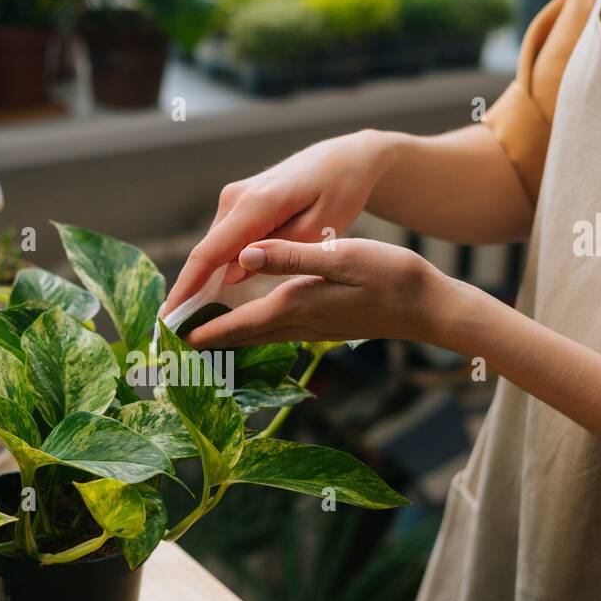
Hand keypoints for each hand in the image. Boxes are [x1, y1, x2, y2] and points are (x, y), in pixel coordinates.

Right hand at [162, 129, 400, 315]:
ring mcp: (233, 199)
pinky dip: (216, 269)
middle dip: (187, 294)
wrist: (342, 159)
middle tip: (176, 336)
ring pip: (213, 250)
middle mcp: (235, 199)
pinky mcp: (237, 205)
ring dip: (200, 284)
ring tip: (190, 324)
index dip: (186, 289)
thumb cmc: (340, 191)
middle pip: (204, 255)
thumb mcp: (321, 226)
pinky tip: (209, 298)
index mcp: (256, 204)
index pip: (209, 253)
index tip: (169, 321)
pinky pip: (222, 242)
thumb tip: (230, 277)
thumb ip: (279, 254)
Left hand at [185, 238, 477, 349]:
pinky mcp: (324, 325)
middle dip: (207, 340)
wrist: (430, 308)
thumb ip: (290, 257)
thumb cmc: (391, 277)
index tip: (170, 337)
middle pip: (241, 336)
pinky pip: (275, 331)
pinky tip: (249, 323)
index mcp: (294, 305)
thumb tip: (245, 256)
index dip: (202, 329)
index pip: (236, 323)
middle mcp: (297, 323)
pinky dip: (252, 330)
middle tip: (173, 344)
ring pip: (257, 335)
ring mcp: (311, 328)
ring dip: (228, 337)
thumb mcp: (340, 257)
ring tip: (200, 336)